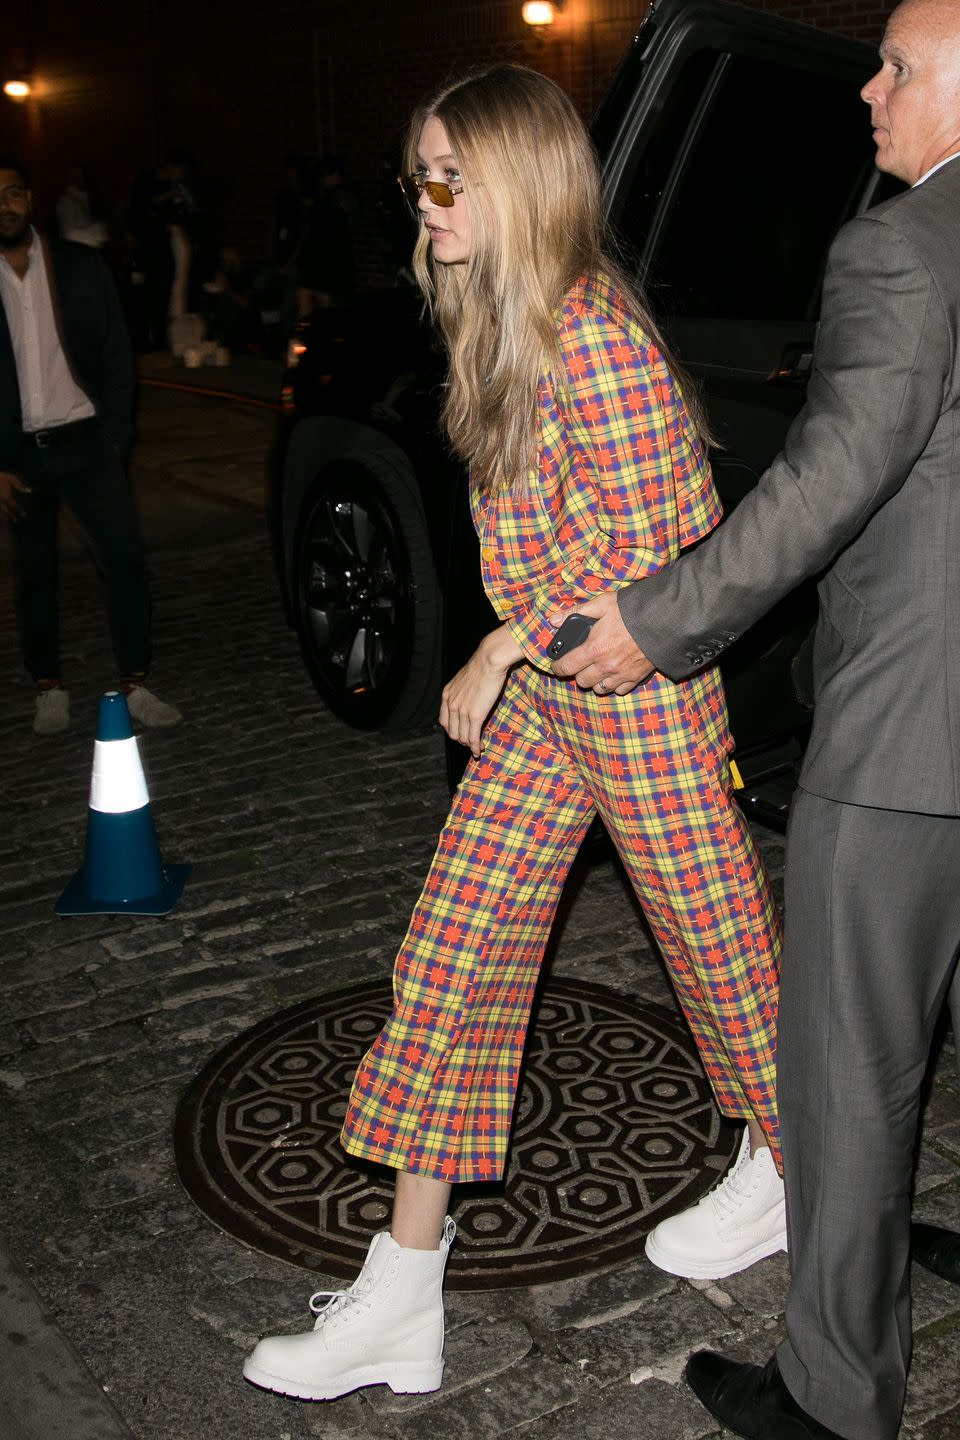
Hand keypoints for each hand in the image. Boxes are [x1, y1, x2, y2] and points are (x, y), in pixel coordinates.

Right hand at [0, 471, 30, 521]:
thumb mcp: (10, 478)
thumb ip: (20, 485)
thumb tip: (30, 490)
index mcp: (7, 497)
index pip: (15, 506)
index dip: (20, 511)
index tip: (24, 515)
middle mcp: (1, 502)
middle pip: (7, 512)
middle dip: (12, 517)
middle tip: (17, 521)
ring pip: (0, 513)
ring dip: (4, 518)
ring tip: (8, 521)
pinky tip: (1, 517)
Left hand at [439, 625, 522, 756]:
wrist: (489, 660)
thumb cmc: (481, 666)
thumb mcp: (464, 679)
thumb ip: (462, 691)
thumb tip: (469, 699)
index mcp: (447, 695)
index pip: (444, 722)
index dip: (452, 731)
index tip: (460, 734)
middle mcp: (451, 704)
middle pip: (452, 732)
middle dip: (460, 740)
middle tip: (470, 743)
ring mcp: (462, 711)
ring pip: (462, 736)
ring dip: (468, 745)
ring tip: (476, 748)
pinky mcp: (475, 715)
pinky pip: (473, 737)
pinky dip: (475, 746)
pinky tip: (479, 750)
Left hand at [548, 591, 654, 692]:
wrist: (663, 621)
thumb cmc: (631, 611)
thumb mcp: (602, 604)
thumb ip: (576, 612)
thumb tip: (553, 620)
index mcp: (594, 649)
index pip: (567, 667)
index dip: (558, 667)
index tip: (556, 665)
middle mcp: (606, 666)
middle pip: (582, 681)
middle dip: (578, 673)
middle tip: (581, 663)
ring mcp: (621, 674)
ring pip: (599, 689)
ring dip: (595, 681)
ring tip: (597, 669)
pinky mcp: (635, 678)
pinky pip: (619, 690)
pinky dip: (615, 685)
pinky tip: (615, 674)